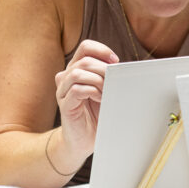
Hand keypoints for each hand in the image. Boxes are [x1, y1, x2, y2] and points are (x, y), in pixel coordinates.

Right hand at [54, 39, 118, 159]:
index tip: (116, 62)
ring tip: (107, 91)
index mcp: (77, 69)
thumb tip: (125, 67)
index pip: (86, 47)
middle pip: (84, 60)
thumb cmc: (97, 114)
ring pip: (78, 72)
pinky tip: (100, 99)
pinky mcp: (64, 104)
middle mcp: (66, 77)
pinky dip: (92, 92)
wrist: (85, 140)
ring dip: (98, 80)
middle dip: (103, 68)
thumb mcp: (107, 91)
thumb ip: (110, 77)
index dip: (102, 50)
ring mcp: (63, 91)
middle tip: (114, 81)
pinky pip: (76, 89)